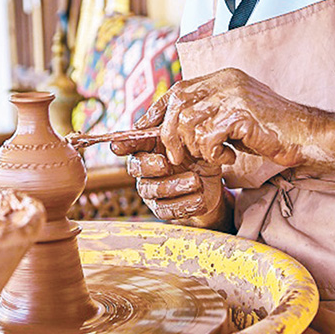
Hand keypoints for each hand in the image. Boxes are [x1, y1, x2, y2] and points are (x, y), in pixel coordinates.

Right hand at [110, 134, 230, 228]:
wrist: (215, 176)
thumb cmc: (197, 151)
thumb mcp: (189, 133)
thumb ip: (169, 123)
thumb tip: (142, 124)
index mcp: (147, 148)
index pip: (129, 144)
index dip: (123, 145)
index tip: (119, 146)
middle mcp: (145, 169)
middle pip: (137, 169)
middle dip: (150, 166)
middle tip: (165, 163)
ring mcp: (153, 190)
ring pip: (153, 190)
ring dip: (174, 186)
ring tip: (195, 180)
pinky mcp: (165, 208)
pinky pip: (168, 210)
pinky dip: (185, 204)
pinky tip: (200, 197)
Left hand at [144, 68, 312, 168]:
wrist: (307, 136)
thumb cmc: (269, 132)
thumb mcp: (231, 119)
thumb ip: (206, 117)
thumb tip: (170, 129)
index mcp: (222, 78)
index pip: (177, 90)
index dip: (157, 111)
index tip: (145, 132)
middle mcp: (225, 81)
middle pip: (177, 103)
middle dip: (170, 134)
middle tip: (178, 157)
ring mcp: (233, 95)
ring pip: (188, 121)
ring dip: (194, 147)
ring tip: (213, 157)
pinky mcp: (241, 113)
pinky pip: (208, 136)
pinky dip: (212, 153)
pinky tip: (228, 157)